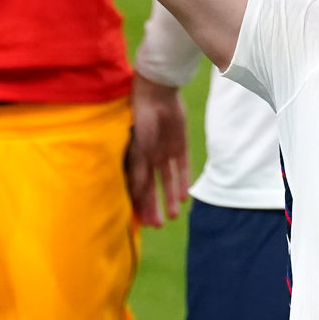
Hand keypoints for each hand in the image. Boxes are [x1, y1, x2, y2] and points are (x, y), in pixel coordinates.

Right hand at [125, 74, 189, 227]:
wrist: (157, 94)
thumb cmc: (140, 120)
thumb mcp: (137, 150)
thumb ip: (137, 173)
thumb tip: (136, 197)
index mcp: (134, 158)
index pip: (135, 187)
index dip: (138, 204)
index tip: (142, 223)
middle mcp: (149, 157)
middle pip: (152, 187)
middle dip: (154, 206)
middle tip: (158, 225)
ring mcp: (164, 151)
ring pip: (168, 180)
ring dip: (169, 198)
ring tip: (174, 216)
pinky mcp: (180, 145)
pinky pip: (182, 167)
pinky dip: (182, 181)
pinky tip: (184, 197)